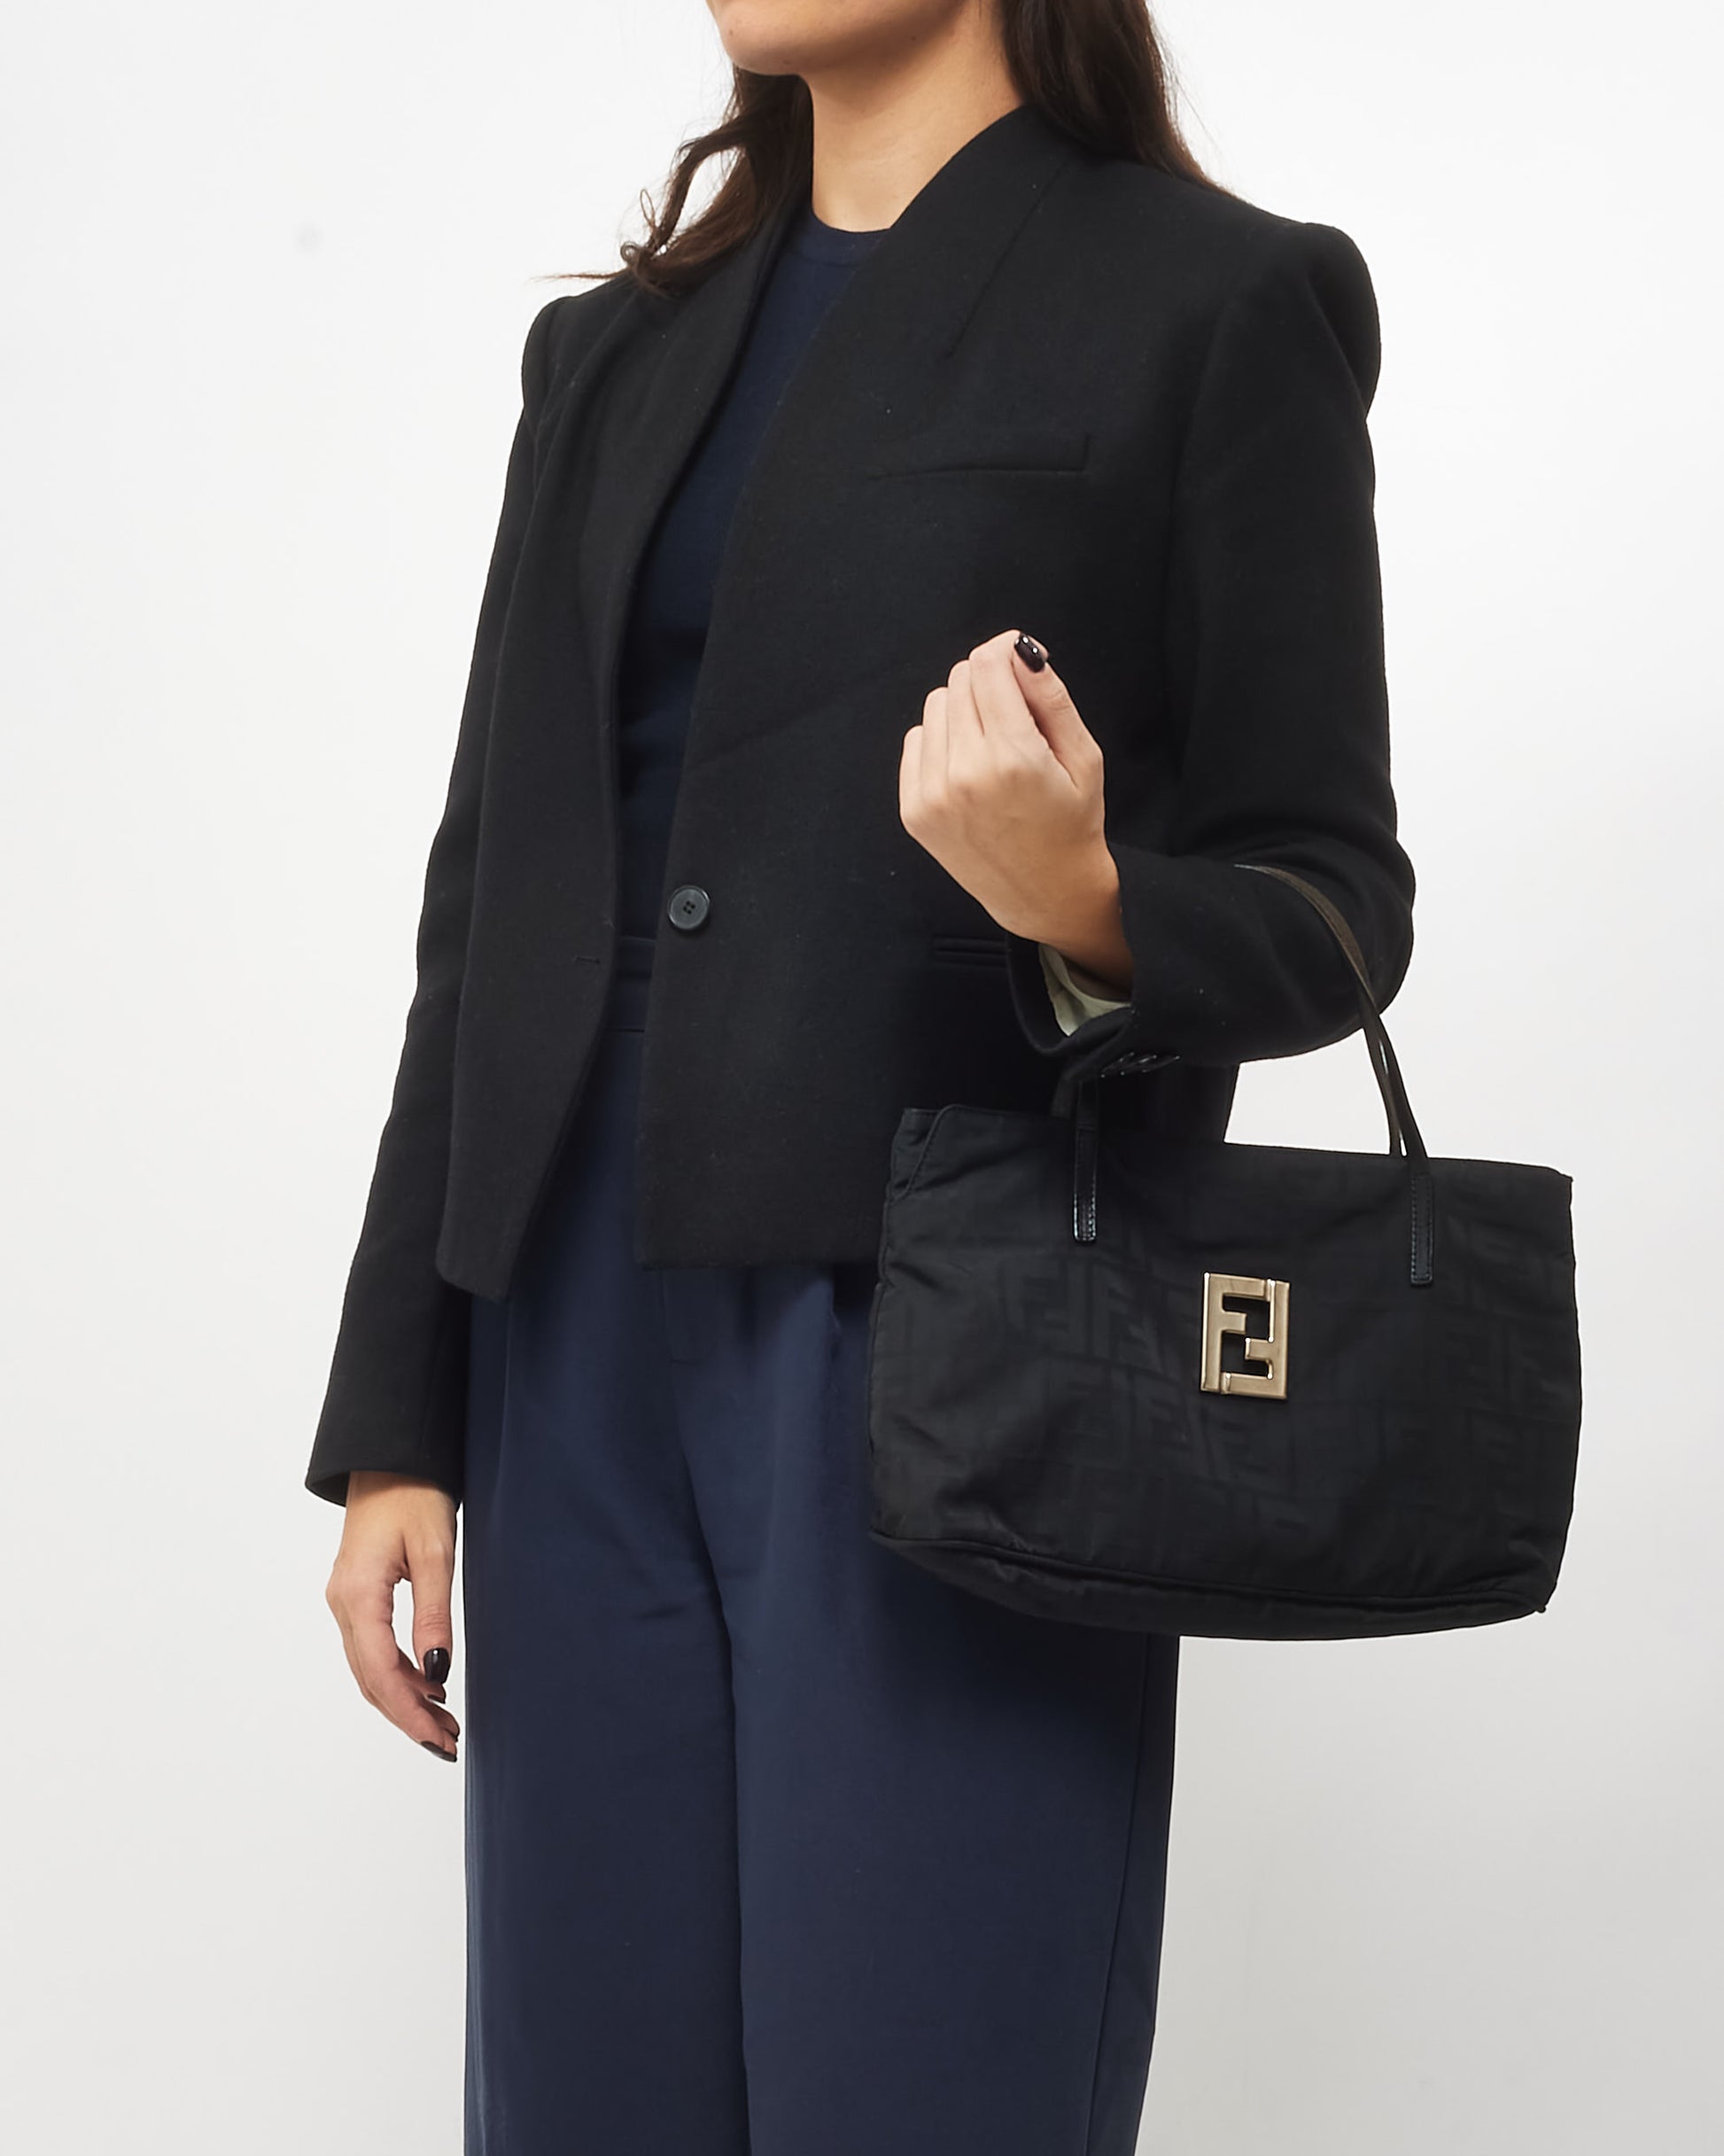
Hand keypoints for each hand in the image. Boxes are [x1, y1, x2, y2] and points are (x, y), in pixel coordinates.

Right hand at [324, 1473, 460, 1761]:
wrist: (391, 1456)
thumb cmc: (414, 1493)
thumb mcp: (436, 1552)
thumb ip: (434, 1614)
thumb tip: (438, 1673)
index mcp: (358, 1595)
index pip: (382, 1673)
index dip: (410, 1713)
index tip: (440, 1739)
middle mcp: (343, 1604)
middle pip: (371, 1680)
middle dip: (408, 1717)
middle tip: (448, 1744)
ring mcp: (345, 1601)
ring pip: (369, 1669)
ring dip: (404, 1700)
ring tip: (444, 1724)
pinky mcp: (356, 1595)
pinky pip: (372, 1648)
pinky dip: (399, 1674)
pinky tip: (430, 1684)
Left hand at [898, 628, 1134, 991]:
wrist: (1045, 893)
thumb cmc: (1072, 824)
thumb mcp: (1084, 757)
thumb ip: (1052, 697)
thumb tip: (1021, 650)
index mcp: (1014, 758)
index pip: (987, 666)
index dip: (1005, 651)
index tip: (1020, 660)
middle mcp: (965, 774)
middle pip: (960, 680)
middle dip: (989, 684)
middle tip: (1015, 717)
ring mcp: (933, 794)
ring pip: (936, 706)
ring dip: (963, 711)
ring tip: (992, 746)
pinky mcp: (914, 810)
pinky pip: (916, 740)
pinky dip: (941, 742)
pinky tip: (969, 769)